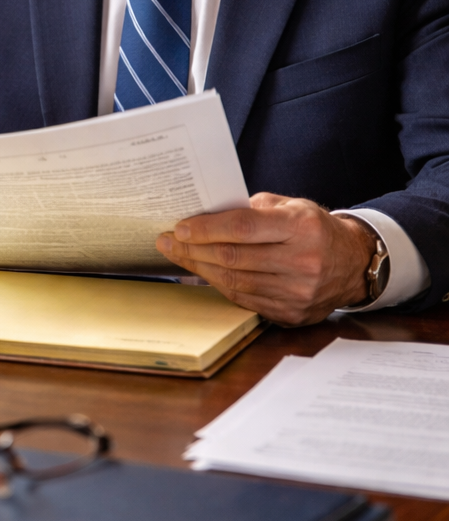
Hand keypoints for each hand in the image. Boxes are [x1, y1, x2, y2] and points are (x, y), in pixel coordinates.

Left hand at [155, 193, 376, 324]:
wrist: (353, 263)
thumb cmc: (314, 228)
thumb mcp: (292, 206)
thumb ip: (253, 208)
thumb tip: (207, 215)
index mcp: (301, 227)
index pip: (244, 228)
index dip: (207, 228)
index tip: (180, 226)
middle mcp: (302, 262)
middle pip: (234, 258)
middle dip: (193, 249)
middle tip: (167, 241)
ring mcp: (298, 292)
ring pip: (235, 282)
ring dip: (200, 269)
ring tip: (178, 256)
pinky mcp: (292, 314)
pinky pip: (245, 300)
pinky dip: (220, 286)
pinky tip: (203, 273)